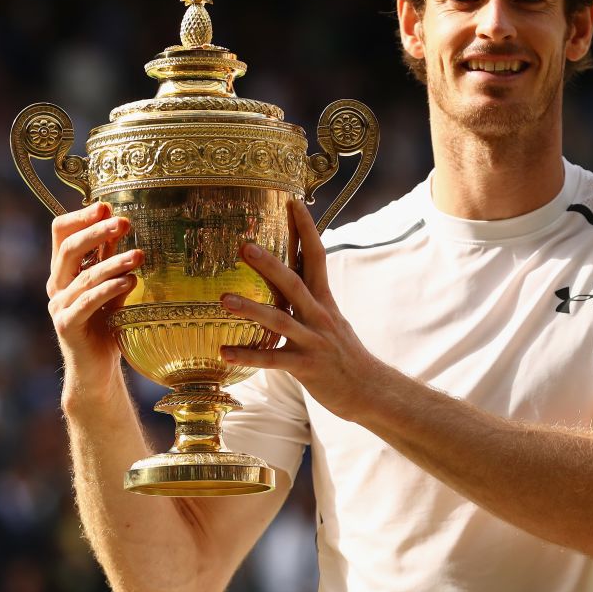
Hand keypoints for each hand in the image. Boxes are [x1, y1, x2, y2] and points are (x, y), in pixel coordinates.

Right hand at [46, 202, 142, 395]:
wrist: (97, 368)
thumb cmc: (107, 323)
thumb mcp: (113, 285)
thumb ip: (112, 259)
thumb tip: (123, 223)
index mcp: (65, 270)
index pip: (62, 233)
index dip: (81, 217)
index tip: (106, 206)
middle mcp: (57, 284)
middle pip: (70, 249)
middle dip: (97, 232)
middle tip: (125, 222)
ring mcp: (58, 306)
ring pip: (84, 276)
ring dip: (114, 262)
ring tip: (139, 255)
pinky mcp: (67, 326)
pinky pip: (87, 302)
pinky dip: (109, 289)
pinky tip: (130, 281)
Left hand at [219, 200, 380, 420]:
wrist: (369, 389)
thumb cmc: (343, 353)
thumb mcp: (330, 318)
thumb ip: (310, 297)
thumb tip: (293, 273)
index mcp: (324, 299)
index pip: (316, 256)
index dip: (305, 229)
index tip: (292, 202)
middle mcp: (320, 315)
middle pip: (294, 282)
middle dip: (270, 263)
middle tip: (244, 245)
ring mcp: (313, 341)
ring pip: (280, 320)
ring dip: (251, 308)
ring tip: (223, 299)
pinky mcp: (306, 367)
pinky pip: (273, 360)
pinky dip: (248, 356)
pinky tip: (224, 352)